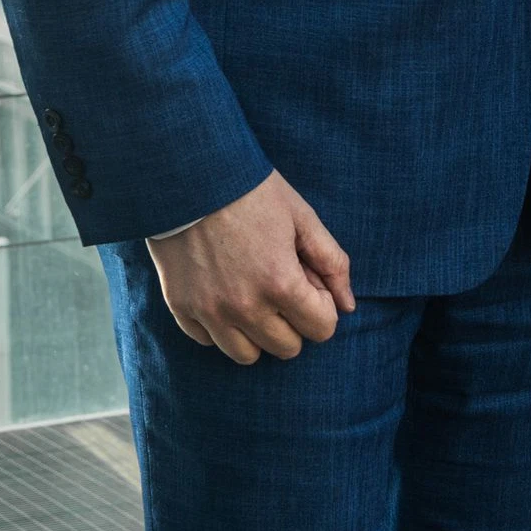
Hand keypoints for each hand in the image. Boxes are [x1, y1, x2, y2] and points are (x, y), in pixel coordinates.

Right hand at [144, 171, 355, 363]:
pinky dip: (220, 326)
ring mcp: (209, 311)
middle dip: (293, 321)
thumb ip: (332, 263)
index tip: (306, 280)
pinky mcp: (181, 308)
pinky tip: (222, 293)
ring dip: (257, 332)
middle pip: (287, 348)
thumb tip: (348, 305)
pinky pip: (210, 341)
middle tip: (279, 285)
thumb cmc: (251, 191)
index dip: (321, 305)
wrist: (189, 174)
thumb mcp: (302, 217)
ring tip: (251, 296)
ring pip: (247, 355)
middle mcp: (244, 306)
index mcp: (280, 283)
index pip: (322, 329)